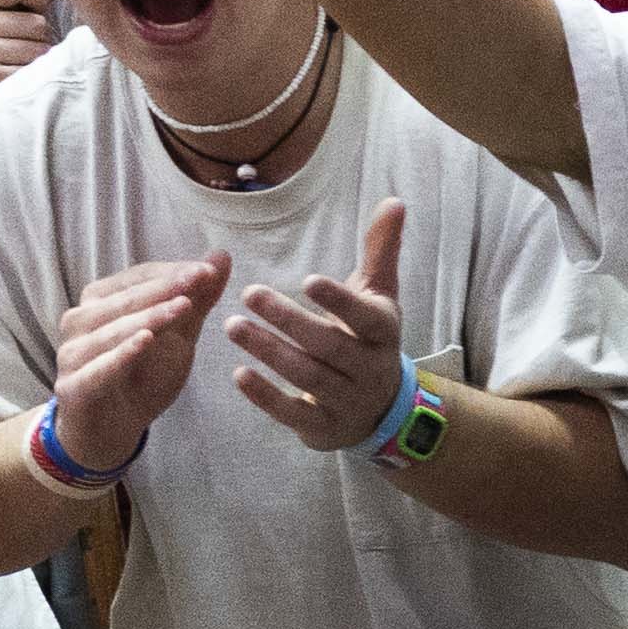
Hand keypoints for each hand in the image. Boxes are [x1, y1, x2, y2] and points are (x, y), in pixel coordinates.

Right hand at [0, 0, 58, 139]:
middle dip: (36, 39)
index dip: (37, 1)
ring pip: (40, 47)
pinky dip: (32, 80)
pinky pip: (34, 71)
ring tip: (10, 68)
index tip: (25, 17)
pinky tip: (10, 85)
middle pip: (36, 20)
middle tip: (10, 54)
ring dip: (36, 62)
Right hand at [49, 255, 227, 475]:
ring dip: (148, 317)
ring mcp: (72, 354)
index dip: (173, 272)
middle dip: (166, 287)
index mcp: (101, 301)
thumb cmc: (143, 375)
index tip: (210, 268)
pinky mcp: (73, 387)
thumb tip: (221, 255)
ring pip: (112, 330)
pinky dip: (120, 354)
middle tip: (201, 276)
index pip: (139, 278)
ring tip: (183, 306)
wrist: (113, 429)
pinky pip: (98, 368)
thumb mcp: (178, 336)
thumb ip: (198, 299)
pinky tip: (145, 341)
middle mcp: (80, 321)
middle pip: (125, 300)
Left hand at [226, 199, 411, 449]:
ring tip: (233, 326)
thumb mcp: (377, 296)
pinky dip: (265, 396)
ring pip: (308, 376)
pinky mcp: (322, 427)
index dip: (338, 300)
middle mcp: (369, 368)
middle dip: (288, 320)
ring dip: (270, 351)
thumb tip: (394, 201)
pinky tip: (238, 373)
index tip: (307, 280)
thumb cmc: (368, 339)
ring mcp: (347, 400)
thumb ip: (380, 251)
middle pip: (328, 344)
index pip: (364, 316)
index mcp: (382, 332)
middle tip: (248, 294)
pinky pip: (293, 412)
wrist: (381, 410)